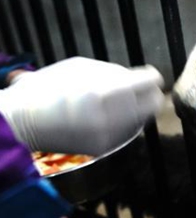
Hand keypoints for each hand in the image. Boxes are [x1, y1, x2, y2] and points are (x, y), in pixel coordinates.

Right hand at [0, 57, 163, 154]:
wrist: (21, 124)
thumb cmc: (47, 89)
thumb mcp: (79, 68)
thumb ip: (112, 71)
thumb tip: (137, 78)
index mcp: (104, 92)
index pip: (149, 83)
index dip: (152, 77)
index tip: (150, 76)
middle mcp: (111, 117)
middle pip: (152, 104)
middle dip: (149, 95)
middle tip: (143, 90)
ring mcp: (109, 136)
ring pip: (141, 119)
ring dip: (137, 109)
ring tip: (122, 101)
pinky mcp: (104, 149)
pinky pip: (126, 131)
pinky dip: (124, 122)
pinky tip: (110, 115)